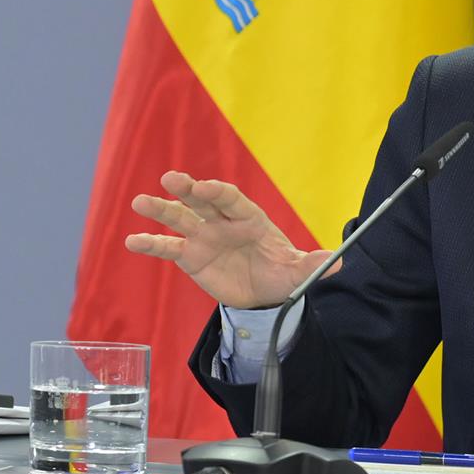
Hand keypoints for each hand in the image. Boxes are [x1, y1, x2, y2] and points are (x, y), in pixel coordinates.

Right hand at [125, 171, 338, 308]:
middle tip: (170, 179)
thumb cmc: (280, 273)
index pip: (231, 198)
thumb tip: (340, 262)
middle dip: (187, 189)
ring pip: (180, 219)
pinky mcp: (190, 255)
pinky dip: (151, 243)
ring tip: (140, 202)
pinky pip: (168, 247)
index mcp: (250, 218)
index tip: (204, 186)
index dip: (217, 191)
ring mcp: (204, 236)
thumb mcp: (298, 272)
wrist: (262, 294)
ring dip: (161, 210)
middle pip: (203, 201)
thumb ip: (314, 264)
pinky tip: (133, 240)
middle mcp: (223, 222)